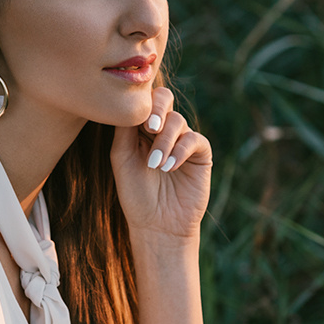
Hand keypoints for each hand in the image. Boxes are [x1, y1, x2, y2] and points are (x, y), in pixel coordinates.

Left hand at [111, 85, 210, 246]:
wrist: (157, 225)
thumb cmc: (135, 193)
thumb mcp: (122, 158)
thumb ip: (124, 129)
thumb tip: (131, 102)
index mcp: (141, 128)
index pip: (143, 101)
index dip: (141, 105)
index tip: (137, 123)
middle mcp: (163, 130)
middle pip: (164, 98)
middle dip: (157, 109)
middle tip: (151, 128)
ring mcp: (183, 140)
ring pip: (177, 121)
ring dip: (165, 141)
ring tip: (156, 165)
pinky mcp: (201, 154)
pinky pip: (194, 140)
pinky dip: (180, 151)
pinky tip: (169, 167)